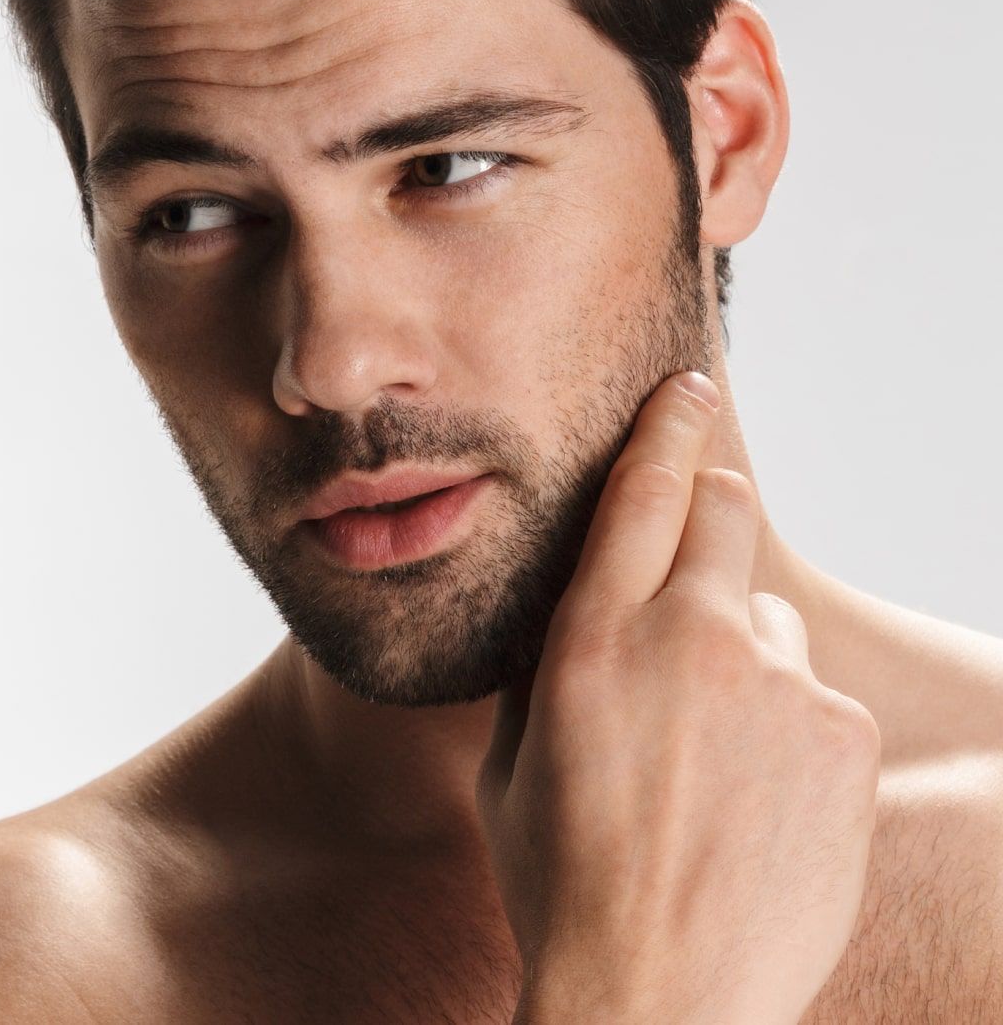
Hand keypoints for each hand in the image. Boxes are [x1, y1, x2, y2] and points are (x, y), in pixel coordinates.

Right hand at [476, 371, 880, 1024]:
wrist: (660, 1002)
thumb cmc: (561, 884)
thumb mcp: (512, 762)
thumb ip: (548, 668)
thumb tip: (575, 613)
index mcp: (593, 638)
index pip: (643, 489)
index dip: (669, 426)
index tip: (687, 392)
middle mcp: (692, 640)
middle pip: (727, 512)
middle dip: (713, 509)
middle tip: (697, 563)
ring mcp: (780, 687)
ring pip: (767, 624)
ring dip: (741, 662)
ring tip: (713, 767)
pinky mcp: (843, 738)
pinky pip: (815, 699)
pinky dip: (788, 730)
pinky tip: (756, 805)